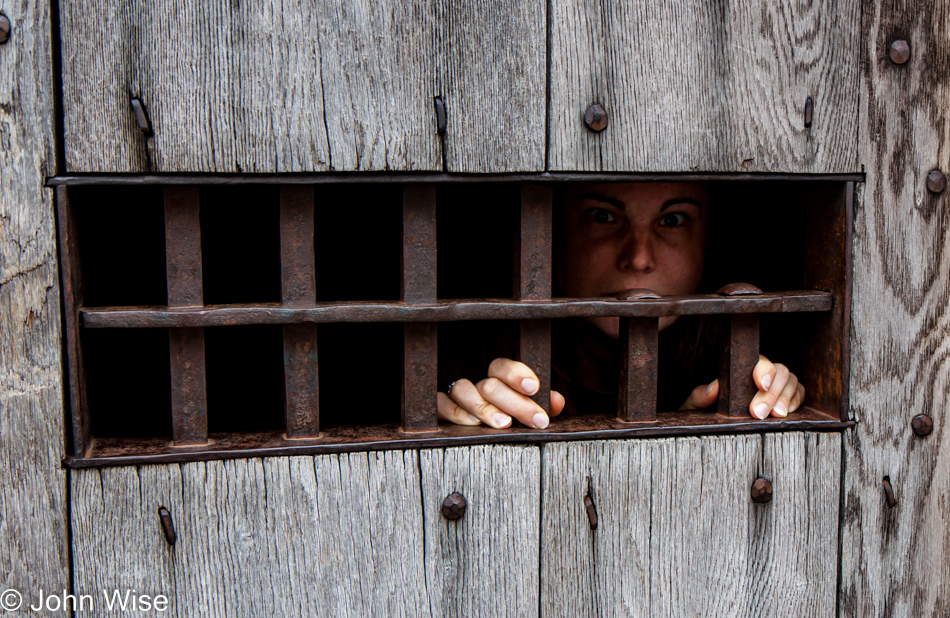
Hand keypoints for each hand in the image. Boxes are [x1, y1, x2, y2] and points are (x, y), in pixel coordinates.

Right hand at [437, 358, 565, 428]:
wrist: (483, 434)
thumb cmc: (511, 419)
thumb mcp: (531, 411)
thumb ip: (544, 405)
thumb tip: (557, 401)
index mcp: (498, 378)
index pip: (504, 367)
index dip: (518, 374)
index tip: (533, 387)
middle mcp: (477, 384)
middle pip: (491, 385)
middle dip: (515, 403)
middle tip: (535, 419)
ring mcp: (457, 395)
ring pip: (463, 390)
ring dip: (484, 407)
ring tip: (504, 423)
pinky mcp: (441, 408)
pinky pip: (441, 404)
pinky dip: (455, 412)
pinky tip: (472, 422)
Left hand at [679, 355, 804, 418]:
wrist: (709, 431)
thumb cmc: (702, 415)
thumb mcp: (694, 407)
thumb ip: (699, 397)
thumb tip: (712, 387)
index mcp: (739, 370)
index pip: (758, 361)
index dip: (764, 369)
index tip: (761, 384)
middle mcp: (760, 374)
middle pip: (779, 371)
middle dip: (772, 392)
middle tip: (760, 412)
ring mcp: (776, 385)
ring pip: (791, 380)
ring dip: (786, 397)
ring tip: (776, 415)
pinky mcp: (787, 398)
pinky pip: (799, 393)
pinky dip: (796, 401)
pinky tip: (785, 414)